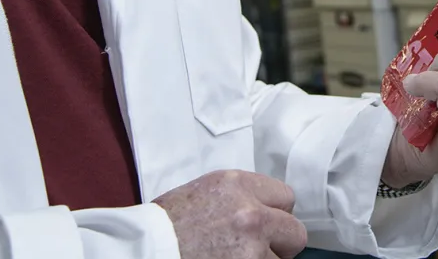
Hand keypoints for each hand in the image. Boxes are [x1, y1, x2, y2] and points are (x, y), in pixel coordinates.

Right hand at [153, 170, 307, 258]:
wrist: (143, 247)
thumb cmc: (166, 223)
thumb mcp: (206, 191)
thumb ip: (240, 196)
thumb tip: (266, 210)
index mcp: (238, 185)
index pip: (286, 197)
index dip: (276, 214)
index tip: (266, 224)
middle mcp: (250, 213)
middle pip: (295, 232)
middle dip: (279, 243)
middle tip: (257, 248)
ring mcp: (250, 247)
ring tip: (234, 258)